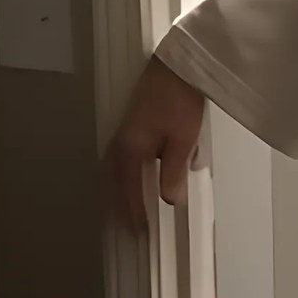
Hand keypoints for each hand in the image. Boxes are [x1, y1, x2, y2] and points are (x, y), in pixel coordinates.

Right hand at [106, 56, 204, 233]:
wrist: (177, 65)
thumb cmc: (180, 97)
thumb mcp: (183, 138)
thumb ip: (173, 170)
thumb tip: (168, 198)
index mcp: (131, 148)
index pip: (128, 190)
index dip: (133, 212)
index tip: (138, 231)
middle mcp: (121, 142)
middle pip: (114, 183)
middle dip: (119, 206)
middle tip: (126, 227)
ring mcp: (123, 133)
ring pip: (114, 171)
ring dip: (117, 192)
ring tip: (124, 210)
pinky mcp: (131, 125)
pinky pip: (119, 159)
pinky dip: (120, 176)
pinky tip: (128, 179)